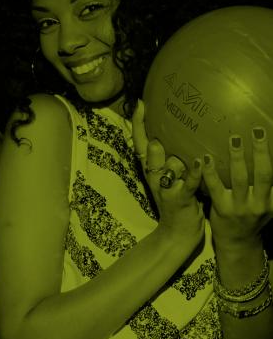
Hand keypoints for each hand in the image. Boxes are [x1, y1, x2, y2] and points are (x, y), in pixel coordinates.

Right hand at [132, 99, 204, 248]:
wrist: (177, 235)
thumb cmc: (178, 202)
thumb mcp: (168, 178)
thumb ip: (168, 158)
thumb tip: (170, 134)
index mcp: (151, 170)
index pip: (140, 144)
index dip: (139, 124)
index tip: (141, 103)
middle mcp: (154, 177)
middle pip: (148, 152)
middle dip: (149, 135)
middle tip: (149, 116)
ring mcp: (166, 189)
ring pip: (167, 166)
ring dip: (173, 159)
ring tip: (179, 149)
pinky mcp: (180, 200)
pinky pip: (187, 183)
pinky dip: (193, 173)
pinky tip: (200, 161)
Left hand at [202, 128, 272, 248]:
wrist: (237, 243)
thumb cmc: (252, 219)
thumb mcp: (267, 205)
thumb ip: (269, 189)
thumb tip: (267, 161)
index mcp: (272, 201)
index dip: (272, 157)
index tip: (269, 135)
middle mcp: (260, 204)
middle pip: (264, 173)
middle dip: (260, 151)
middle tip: (256, 131)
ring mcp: (240, 207)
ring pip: (241, 178)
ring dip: (237, 157)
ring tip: (235, 139)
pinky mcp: (222, 209)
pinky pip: (215, 186)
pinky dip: (211, 171)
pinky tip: (206, 158)